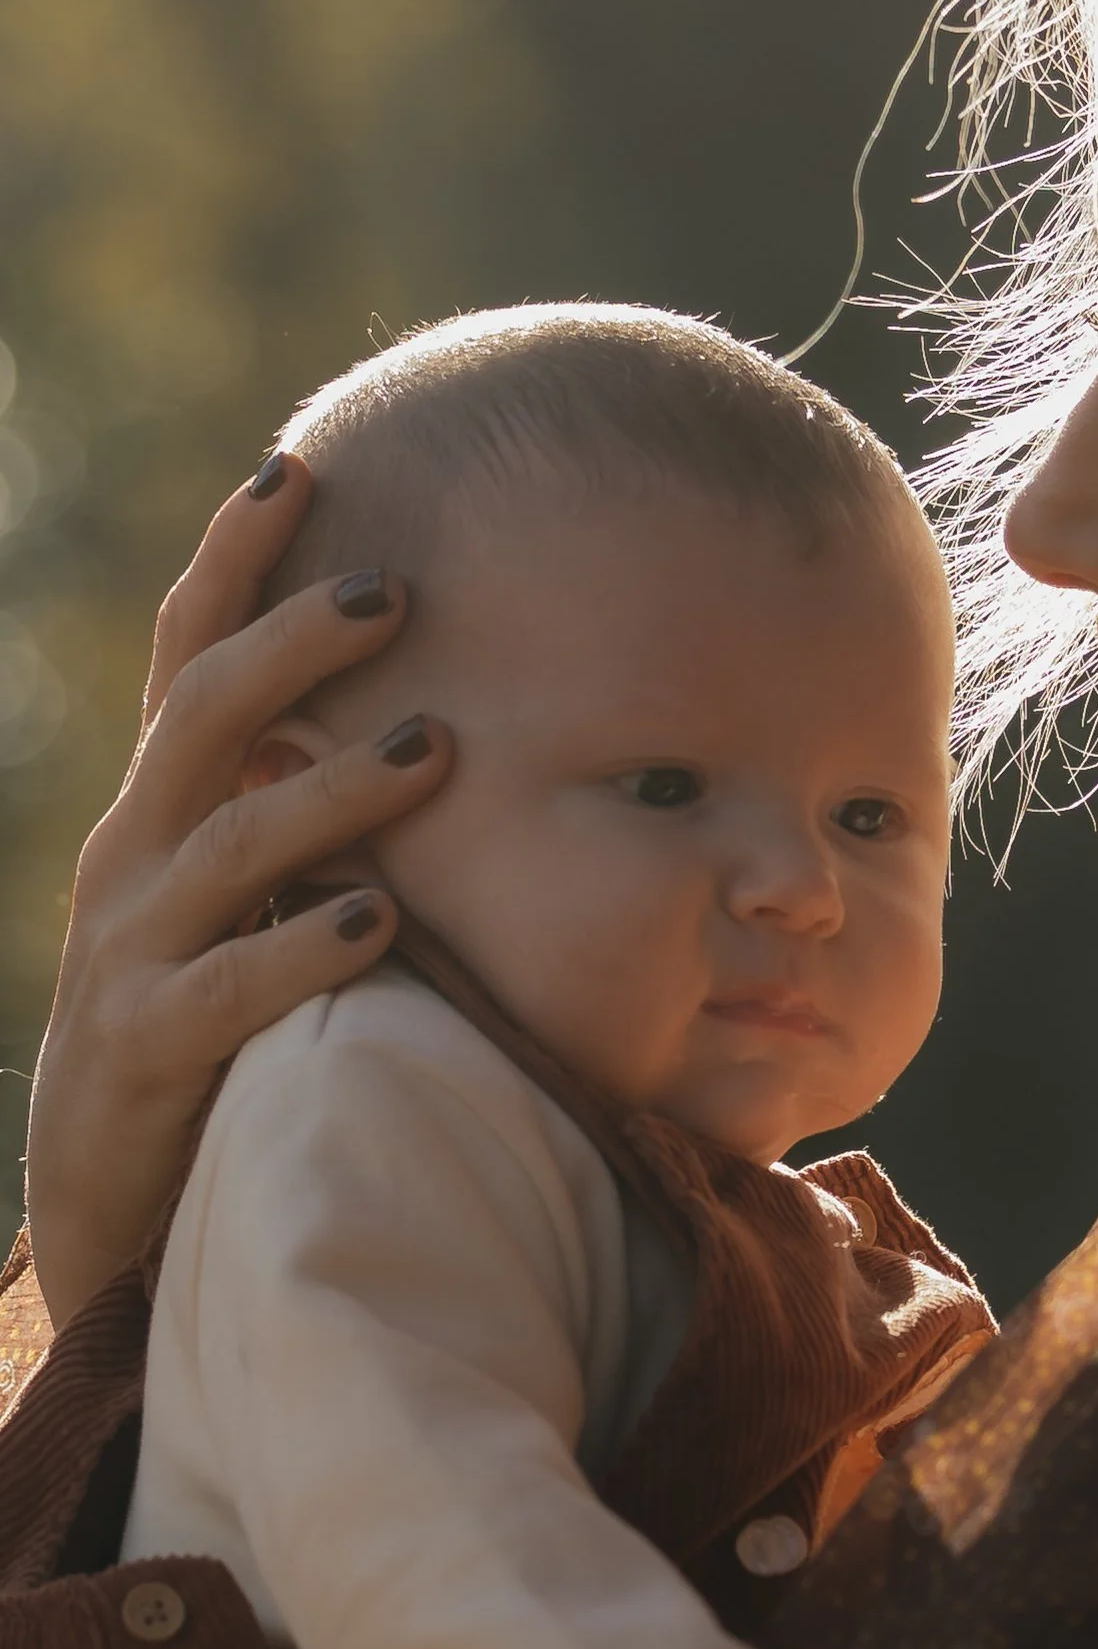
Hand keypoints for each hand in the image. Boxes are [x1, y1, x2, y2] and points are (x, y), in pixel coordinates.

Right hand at [23, 454, 451, 1325]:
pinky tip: (381, 919)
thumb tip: (423, 711)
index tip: (294, 465)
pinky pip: (231, 988)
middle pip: (203, 720)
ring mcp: (134, 951)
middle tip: (393, 592)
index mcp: (164, 808)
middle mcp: (137, 857)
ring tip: (433, 747)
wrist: (113, 1183)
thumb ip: (296, 804)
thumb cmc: (207, 1013)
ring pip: (229, 844)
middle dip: (292, 646)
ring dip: (332, 790)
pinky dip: (307, 946)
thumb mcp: (241, 892)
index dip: (234, 562)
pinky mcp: (152, 1050)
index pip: (191, 659)